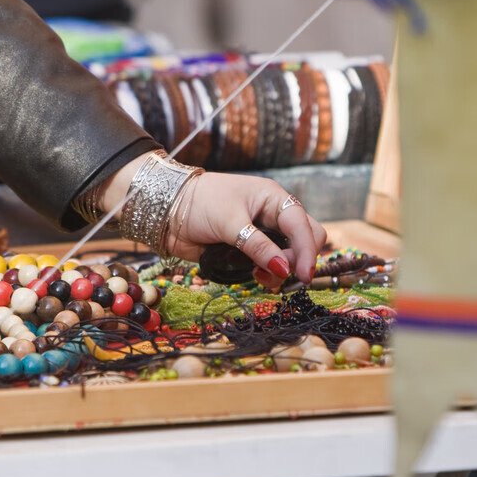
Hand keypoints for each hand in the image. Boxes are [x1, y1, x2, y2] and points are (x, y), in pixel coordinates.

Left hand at [102, 152, 327, 286]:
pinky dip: (269, 274)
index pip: (302, 225)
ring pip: (289, 255)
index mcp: (273, 199)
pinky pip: (271, 265)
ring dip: (282, 270)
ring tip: (263, 277)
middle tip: (282, 274)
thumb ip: (258, 246)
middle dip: (299, 259)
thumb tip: (284, 269)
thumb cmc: (201, 203)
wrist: (169, 211)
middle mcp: (273, 215)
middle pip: (304, 239)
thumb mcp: (231, 222)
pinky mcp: (249, 250)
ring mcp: (263, 234)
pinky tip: (257, 277)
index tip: (303, 275)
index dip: (307, 250)